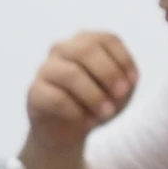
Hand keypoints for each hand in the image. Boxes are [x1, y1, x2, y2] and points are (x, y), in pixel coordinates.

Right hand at [24, 32, 137, 147]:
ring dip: (94, 96)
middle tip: (121, 94)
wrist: (68, 129)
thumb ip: (125, 83)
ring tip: (107, 114)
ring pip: (70, 74)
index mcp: (86, 42)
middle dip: (108, 73)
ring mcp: (46, 69)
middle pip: (86, 50)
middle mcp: (63, 49)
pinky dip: (77, 112)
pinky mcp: (35, 92)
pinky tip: (87, 123)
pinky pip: (56, 98)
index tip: (133, 83)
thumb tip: (125, 82)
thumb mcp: (119, 92)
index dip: (123, 59)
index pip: (107, 39)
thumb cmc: (97, 102)